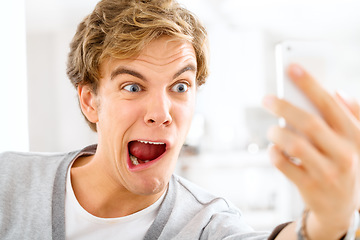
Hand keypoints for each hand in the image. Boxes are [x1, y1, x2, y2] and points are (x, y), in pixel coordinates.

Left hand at [263, 64, 359, 238]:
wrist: (340, 208)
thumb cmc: (341, 164)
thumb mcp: (354, 142)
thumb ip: (351, 116)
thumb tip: (338, 92)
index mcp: (355, 136)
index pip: (331, 104)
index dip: (310, 84)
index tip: (291, 67)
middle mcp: (344, 154)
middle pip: (310, 123)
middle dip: (285, 106)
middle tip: (266, 98)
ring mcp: (328, 173)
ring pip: (295, 145)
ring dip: (277, 133)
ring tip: (272, 128)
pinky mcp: (310, 187)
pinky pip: (284, 165)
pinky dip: (274, 153)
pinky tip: (273, 149)